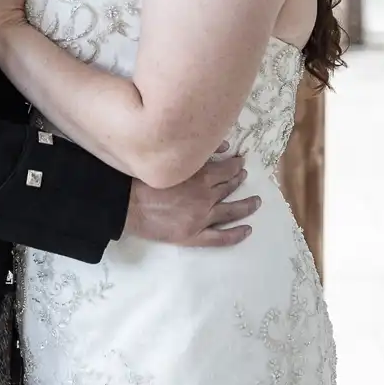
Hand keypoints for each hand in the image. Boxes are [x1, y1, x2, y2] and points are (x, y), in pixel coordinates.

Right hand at [124, 148, 259, 247]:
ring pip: (231, 211)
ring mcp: (201, 219)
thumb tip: (224, 146)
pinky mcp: (193, 236)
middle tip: (244, 175)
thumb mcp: (172, 160)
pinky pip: (220, 238)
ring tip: (256, 201)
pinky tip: (247, 230)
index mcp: (201, 177)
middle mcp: (206, 197)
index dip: (235, 164)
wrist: (127, 205)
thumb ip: (198, 154)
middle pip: (229, 187)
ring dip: (246, 205)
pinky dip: (236, 235)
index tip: (240, 161)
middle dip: (238, 180)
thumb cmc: (144, 178)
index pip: (226, 169)